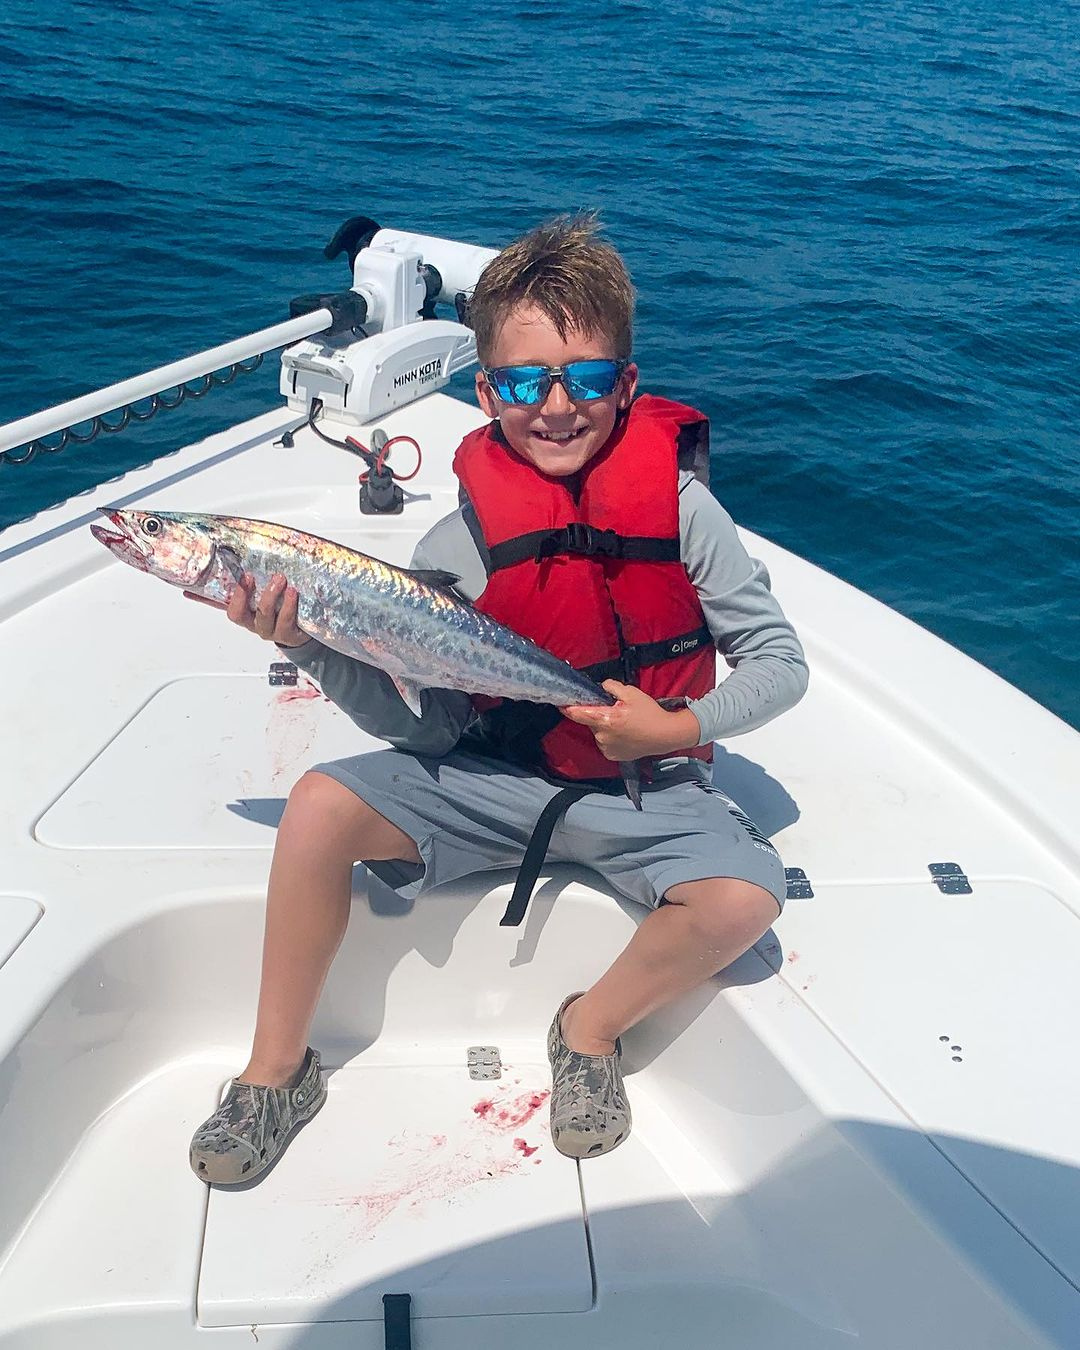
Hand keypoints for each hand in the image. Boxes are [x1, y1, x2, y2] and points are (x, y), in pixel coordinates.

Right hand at [183, 572, 307, 647]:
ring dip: (269, 595)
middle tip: (248, 576)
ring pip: (263, 615)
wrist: (302, 632)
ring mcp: (268, 629)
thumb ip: (254, 579)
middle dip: (241, 594)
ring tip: (279, 579)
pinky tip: (292, 592)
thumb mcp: (266, 593)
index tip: (190, 590)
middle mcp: (252, 622)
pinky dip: (288, 605)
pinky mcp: (286, 633)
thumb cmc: (280, 608)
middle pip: (237, 613)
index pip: (218, 604)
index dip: (202, 599)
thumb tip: (238, 556)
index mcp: (243, 611)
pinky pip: (285, 621)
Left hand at [562, 679, 701, 760]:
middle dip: (597, 715)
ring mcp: (607, 748)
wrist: (665, 735)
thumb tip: (601, 687)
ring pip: (597, 733)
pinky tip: (624, 733)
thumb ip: (611, 687)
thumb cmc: (649, 713)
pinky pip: (604, 743)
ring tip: (622, 723)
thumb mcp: (631, 693)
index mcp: (605, 719)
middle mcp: (602, 736)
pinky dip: (609, 737)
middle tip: (614, 710)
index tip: (560, 704)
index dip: (567, 708)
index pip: (579, 714)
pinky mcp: (612, 756)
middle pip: (590, 722)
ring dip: (603, 726)